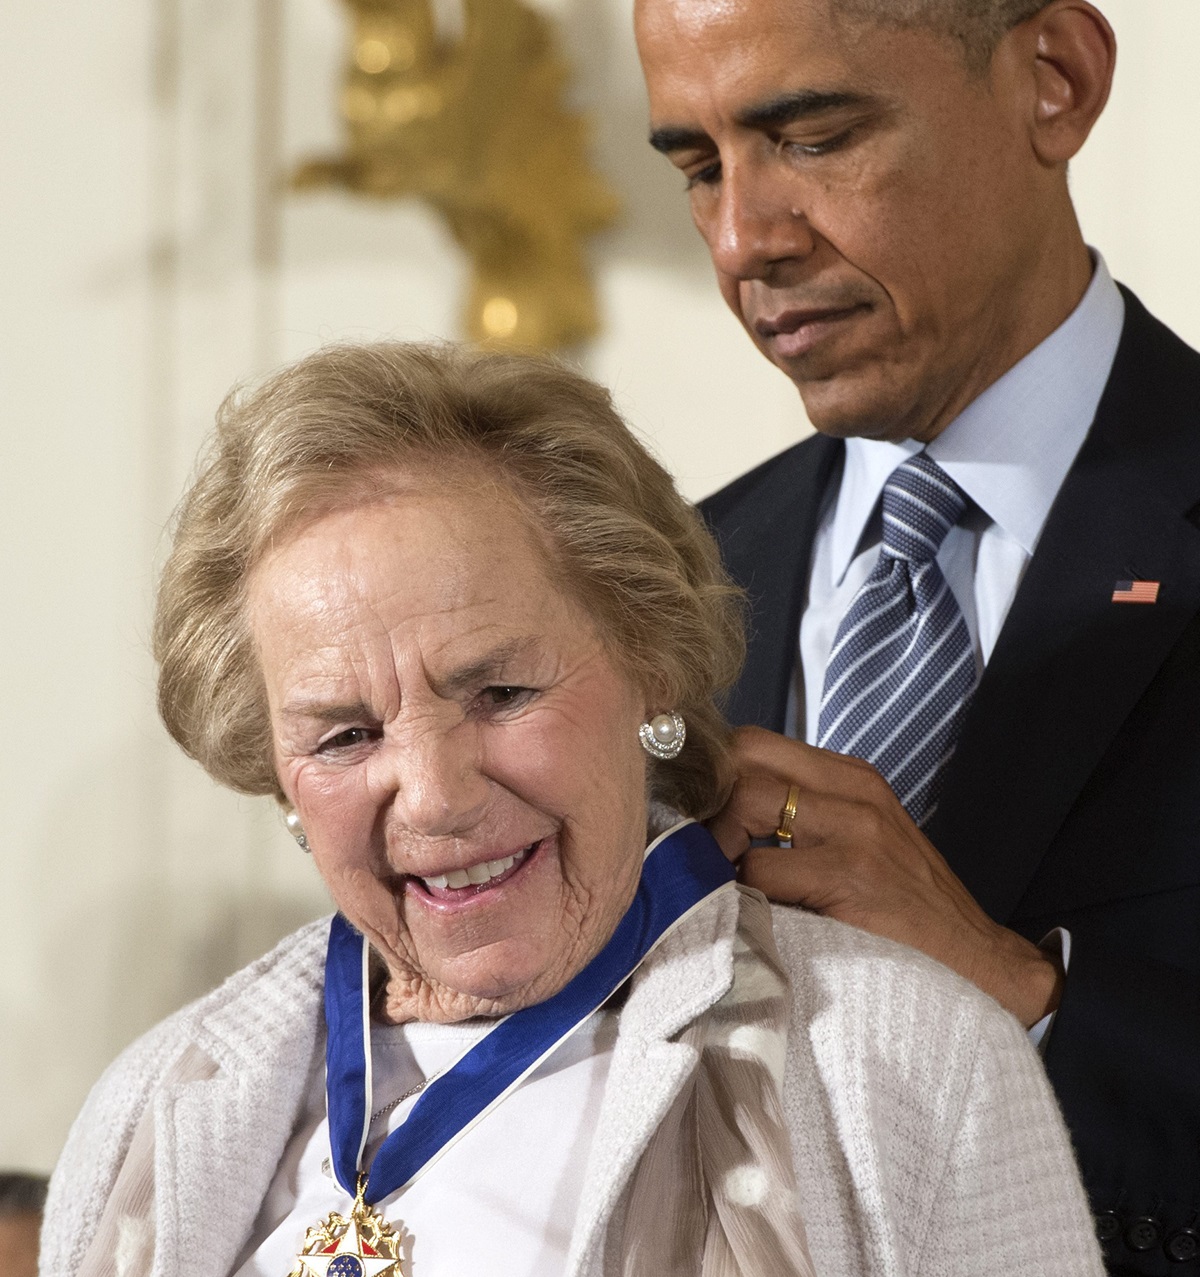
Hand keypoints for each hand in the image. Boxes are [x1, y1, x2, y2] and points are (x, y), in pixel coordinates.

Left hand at [708, 727, 1063, 1028]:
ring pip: (745, 800)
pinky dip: (739, 889)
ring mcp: (854, 830)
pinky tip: (748, 912)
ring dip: (716, 844)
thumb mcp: (856, 840)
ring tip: (720, 882)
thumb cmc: (905, 907)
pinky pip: (761, 866)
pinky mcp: (850, 875)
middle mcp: (853, 790)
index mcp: (850, 777)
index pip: (753, 742)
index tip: (693, 817)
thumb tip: (714, 817)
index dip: (711, 775)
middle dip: (706, 800)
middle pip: (742, 756)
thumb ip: (799, 817)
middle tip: (698, 851)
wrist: (978, 963)